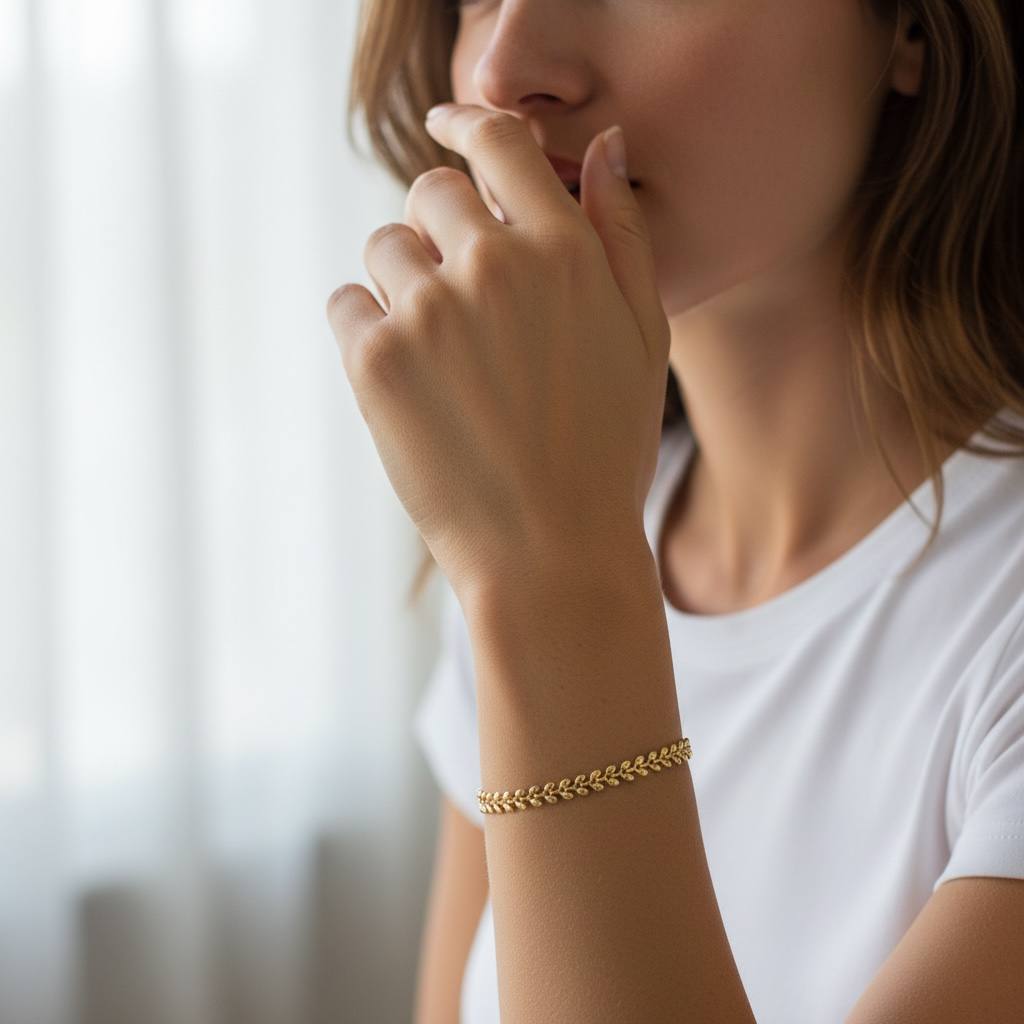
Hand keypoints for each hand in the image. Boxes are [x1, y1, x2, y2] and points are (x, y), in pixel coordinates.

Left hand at [326, 104, 669, 599]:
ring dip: (403, 283)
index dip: (469, 124)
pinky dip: (367, 331)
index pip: (501, 141)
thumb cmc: (605, 448)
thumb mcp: (644, 337)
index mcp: (563, 250)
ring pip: (384, 247)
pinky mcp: (375, 361)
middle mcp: (493, 264)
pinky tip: (408, 383)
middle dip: (441, 227)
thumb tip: (604, 143)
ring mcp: (428, 311)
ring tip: (443, 357)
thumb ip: (621, 232)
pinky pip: (346, 305)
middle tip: (462, 295)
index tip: (448, 124)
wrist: (551, 552)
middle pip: (431, 189)